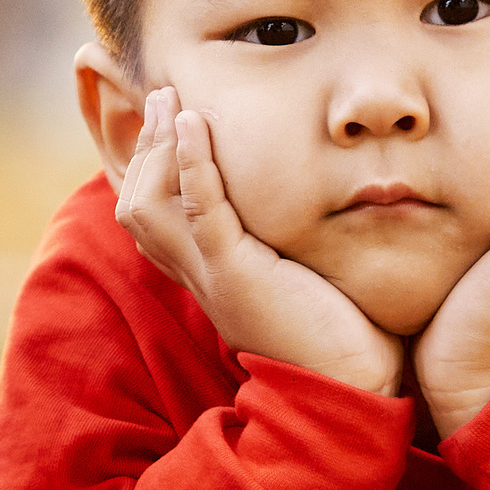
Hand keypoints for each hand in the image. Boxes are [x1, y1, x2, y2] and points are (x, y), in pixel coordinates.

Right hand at [115, 86, 403, 396]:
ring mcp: (211, 275)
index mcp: (210, 277)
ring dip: (157, 146)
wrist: (353, 391)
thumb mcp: (305, 277)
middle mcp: (198, 275)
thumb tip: (321, 199)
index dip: (149, 170)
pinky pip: (199, 209)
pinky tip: (192, 122)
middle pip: (136, 206)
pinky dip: (191, 162)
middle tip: (159, 98)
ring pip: (150, 204)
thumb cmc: (346, 337)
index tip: (167, 121)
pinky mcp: (235, 274)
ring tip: (168, 101)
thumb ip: (294, 242)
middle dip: (142, 149)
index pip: (154, 220)